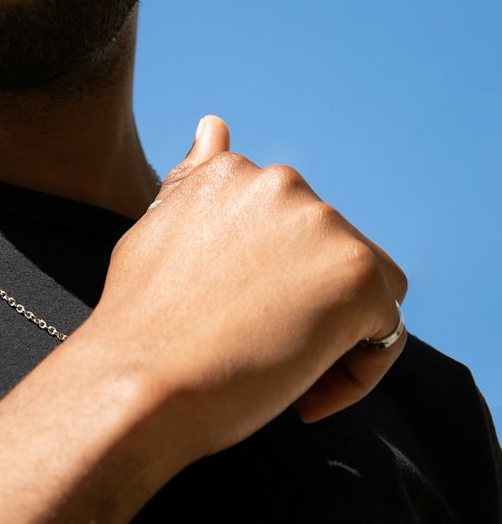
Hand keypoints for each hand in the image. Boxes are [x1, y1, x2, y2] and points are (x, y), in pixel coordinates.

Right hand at [86, 116, 407, 474]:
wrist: (139, 381)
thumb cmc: (140, 321)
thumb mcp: (159, 229)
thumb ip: (194, 182)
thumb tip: (214, 126)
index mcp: (232, 172)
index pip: (284, 227)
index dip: (266, 283)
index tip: (233, 320)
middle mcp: (281, 183)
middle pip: (325, 254)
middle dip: (299, 302)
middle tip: (253, 351)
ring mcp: (323, 223)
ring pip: (362, 287)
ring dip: (331, 330)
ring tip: (277, 373)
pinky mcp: (358, 274)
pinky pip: (385, 331)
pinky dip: (353, 371)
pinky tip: (301, 398)